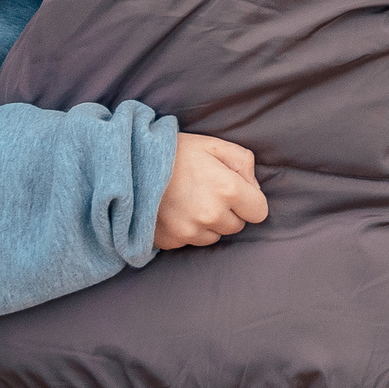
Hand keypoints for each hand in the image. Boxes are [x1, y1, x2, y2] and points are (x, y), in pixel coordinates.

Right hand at [153, 133, 269, 249]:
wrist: (129, 165)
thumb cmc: (175, 152)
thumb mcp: (215, 145)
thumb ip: (244, 162)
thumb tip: (254, 188)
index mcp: (228, 190)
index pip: (259, 212)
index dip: (250, 201)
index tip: (236, 191)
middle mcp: (211, 215)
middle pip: (236, 226)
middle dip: (229, 212)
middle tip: (208, 192)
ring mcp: (190, 231)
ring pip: (214, 236)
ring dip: (209, 223)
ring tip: (190, 200)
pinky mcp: (172, 241)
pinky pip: (191, 241)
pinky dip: (188, 230)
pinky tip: (175, 210)